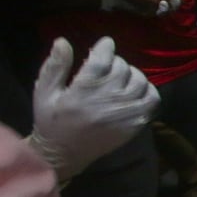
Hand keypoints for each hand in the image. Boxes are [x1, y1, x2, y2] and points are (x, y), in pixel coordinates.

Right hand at [28, 37, 159, 181]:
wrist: (63, 155)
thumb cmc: (51, 121)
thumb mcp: (44, 93)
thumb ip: (55, 67)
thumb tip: (63, 41)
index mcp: (81, 93)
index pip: (101, 61)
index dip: (106, 48)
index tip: (105, 44)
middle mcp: (105, 102)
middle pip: (122, 68)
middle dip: (116, 62)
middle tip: (108, 66)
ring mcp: (123, 115)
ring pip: (139, 81)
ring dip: (131, 74)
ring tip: (120, 78)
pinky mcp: (134, 125)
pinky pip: (151, 100)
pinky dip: (147, 90)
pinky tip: (134, 90)